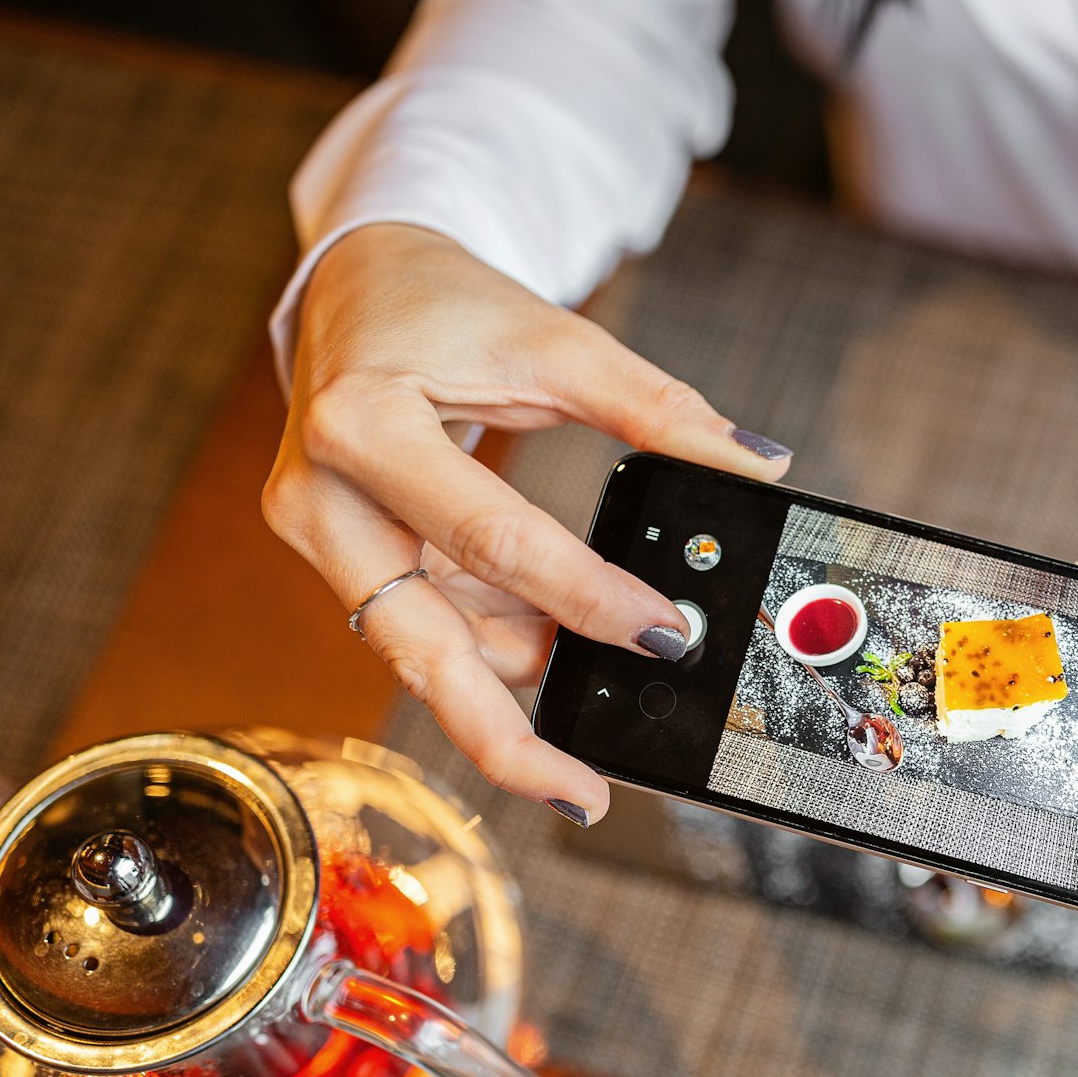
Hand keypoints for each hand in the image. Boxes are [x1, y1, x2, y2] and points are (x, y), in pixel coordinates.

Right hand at [265, 223, 791, 824]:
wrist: (355, 283)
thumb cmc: (446, 303)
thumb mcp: (556, 340)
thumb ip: (658, 409)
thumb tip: (756, 466)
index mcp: (363, 424)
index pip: (490, 538)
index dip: (583, 598)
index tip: (665, 635)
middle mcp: (321, 497)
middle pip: (420, 646)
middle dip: (505, 733)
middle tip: (587, 792)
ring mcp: (324, 538)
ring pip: (427, 649)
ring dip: (519, 669)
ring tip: (605, 669)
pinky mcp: (345, 559)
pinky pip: (428, 624)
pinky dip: (498, 635)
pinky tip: (557, 638)